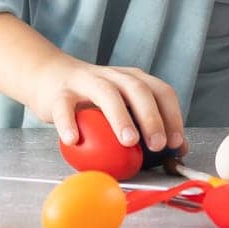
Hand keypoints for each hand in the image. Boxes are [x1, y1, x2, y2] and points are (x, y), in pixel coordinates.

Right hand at [28, 55, 184, 152]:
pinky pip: (64, 107)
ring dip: (120, 117)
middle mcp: (114, 76)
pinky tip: (74, 140)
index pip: (161, 91)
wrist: (50, 77)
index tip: (176, 142)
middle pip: (138, 90)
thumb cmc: (93, 100)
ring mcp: (86, 82)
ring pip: (106, 93)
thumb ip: (146, 125)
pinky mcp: (60, 93)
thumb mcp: (123, 106)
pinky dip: (69, 123)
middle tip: (158, 145)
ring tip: (129, 141)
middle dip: (151, 117)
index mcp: (134, 79)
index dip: (172, 115)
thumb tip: (178, 151)